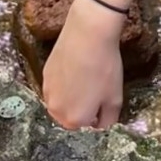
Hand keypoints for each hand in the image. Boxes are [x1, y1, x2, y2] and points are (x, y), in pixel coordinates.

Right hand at [42, 0, 125, 129]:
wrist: (88, 34)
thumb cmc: (104, 68)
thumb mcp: (115, 99)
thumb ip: (108, 122)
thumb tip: (100, 126)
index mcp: (74, 121)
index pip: (87, 126)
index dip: (97, 112)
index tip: (103, 96)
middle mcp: (56, 111)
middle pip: (71, 116)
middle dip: (82, 107)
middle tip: (95, 86)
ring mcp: (47, 92)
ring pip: (62, 101)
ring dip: (72, 95)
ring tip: (86, 75)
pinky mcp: (44, 75)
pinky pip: (56, 86)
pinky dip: (65, 81)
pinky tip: (76, 66)